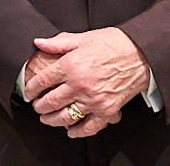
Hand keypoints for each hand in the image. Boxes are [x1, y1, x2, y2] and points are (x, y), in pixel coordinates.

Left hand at [24, 28, 149, 137]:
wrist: (141, 53)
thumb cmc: (113, 43)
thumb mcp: (82, 38)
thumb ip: (58, 43)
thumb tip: (39, 42)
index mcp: (71, 65)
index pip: (43, 81)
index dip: (32, 88)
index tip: (29, 91)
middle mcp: (79, 85)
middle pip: (51, 102)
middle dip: (39, 107)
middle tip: (36, 106)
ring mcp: (93, 100)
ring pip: (65, 117)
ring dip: (52, 120)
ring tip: (47, 118)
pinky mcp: (107, 110)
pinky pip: (89, 127)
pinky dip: (78, 131)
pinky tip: (70, 130)